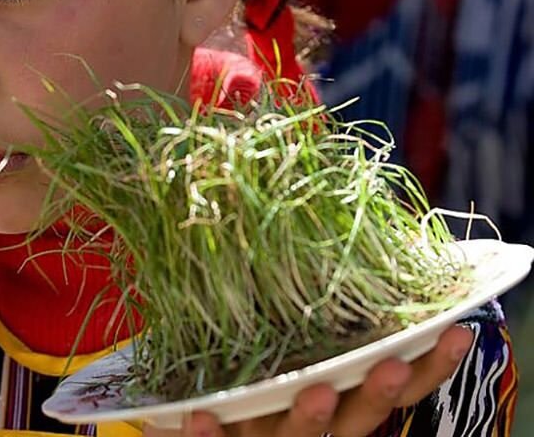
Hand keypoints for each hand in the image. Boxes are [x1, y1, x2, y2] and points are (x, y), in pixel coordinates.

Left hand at [145, 325, 473, 436]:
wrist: (220, 425)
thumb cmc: (274, 372)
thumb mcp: (309, 343)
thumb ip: (336, 312)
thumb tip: (377, 243)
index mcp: (344, 398)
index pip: (401, 388)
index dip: (431, 365)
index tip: (458, 331)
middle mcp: (319, 423)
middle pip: (359, 416)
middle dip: (377, 393)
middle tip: (388, 365)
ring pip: (298, 434)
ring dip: (310, 417)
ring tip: (316, 392)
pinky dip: (211, 433)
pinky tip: (202, 413)